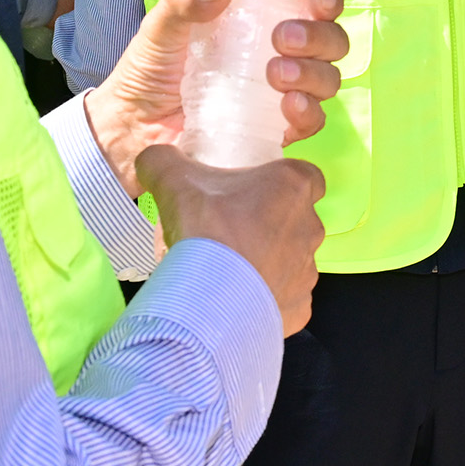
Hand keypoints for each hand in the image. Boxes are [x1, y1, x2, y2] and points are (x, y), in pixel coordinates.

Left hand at [80, 0, 347, 195]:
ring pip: (327, 80)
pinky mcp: (273, 132)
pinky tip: (287, 107)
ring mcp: (280, 96)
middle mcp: (280, 56)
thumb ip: (184, 0)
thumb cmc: (149, 71)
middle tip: (283, 37)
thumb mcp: (161, 27)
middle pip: (330, 43)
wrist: (130, 127)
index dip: (326, 1)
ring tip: (275, 73)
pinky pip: (309, 122)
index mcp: (260, 23)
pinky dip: (308, 113)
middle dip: (319, 37)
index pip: (311, 6)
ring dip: (314, 73)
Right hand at [133, 146, 325, 334]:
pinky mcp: (301, 309)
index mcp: (293, 188)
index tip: (256, 191)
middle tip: (232, 232)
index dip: (284, 183)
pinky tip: (238, 301)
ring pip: (292, 261)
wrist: (209, 301)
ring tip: (230, 270)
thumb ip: (163, 160)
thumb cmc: (204, 230)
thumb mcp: (174, 180)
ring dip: (268, 263)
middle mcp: (310, 228)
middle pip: (297, 220)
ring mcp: (308, 272)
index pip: (308, 177)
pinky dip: (267, 300)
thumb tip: (153, 156)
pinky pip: (286, 299)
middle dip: (271, 225)